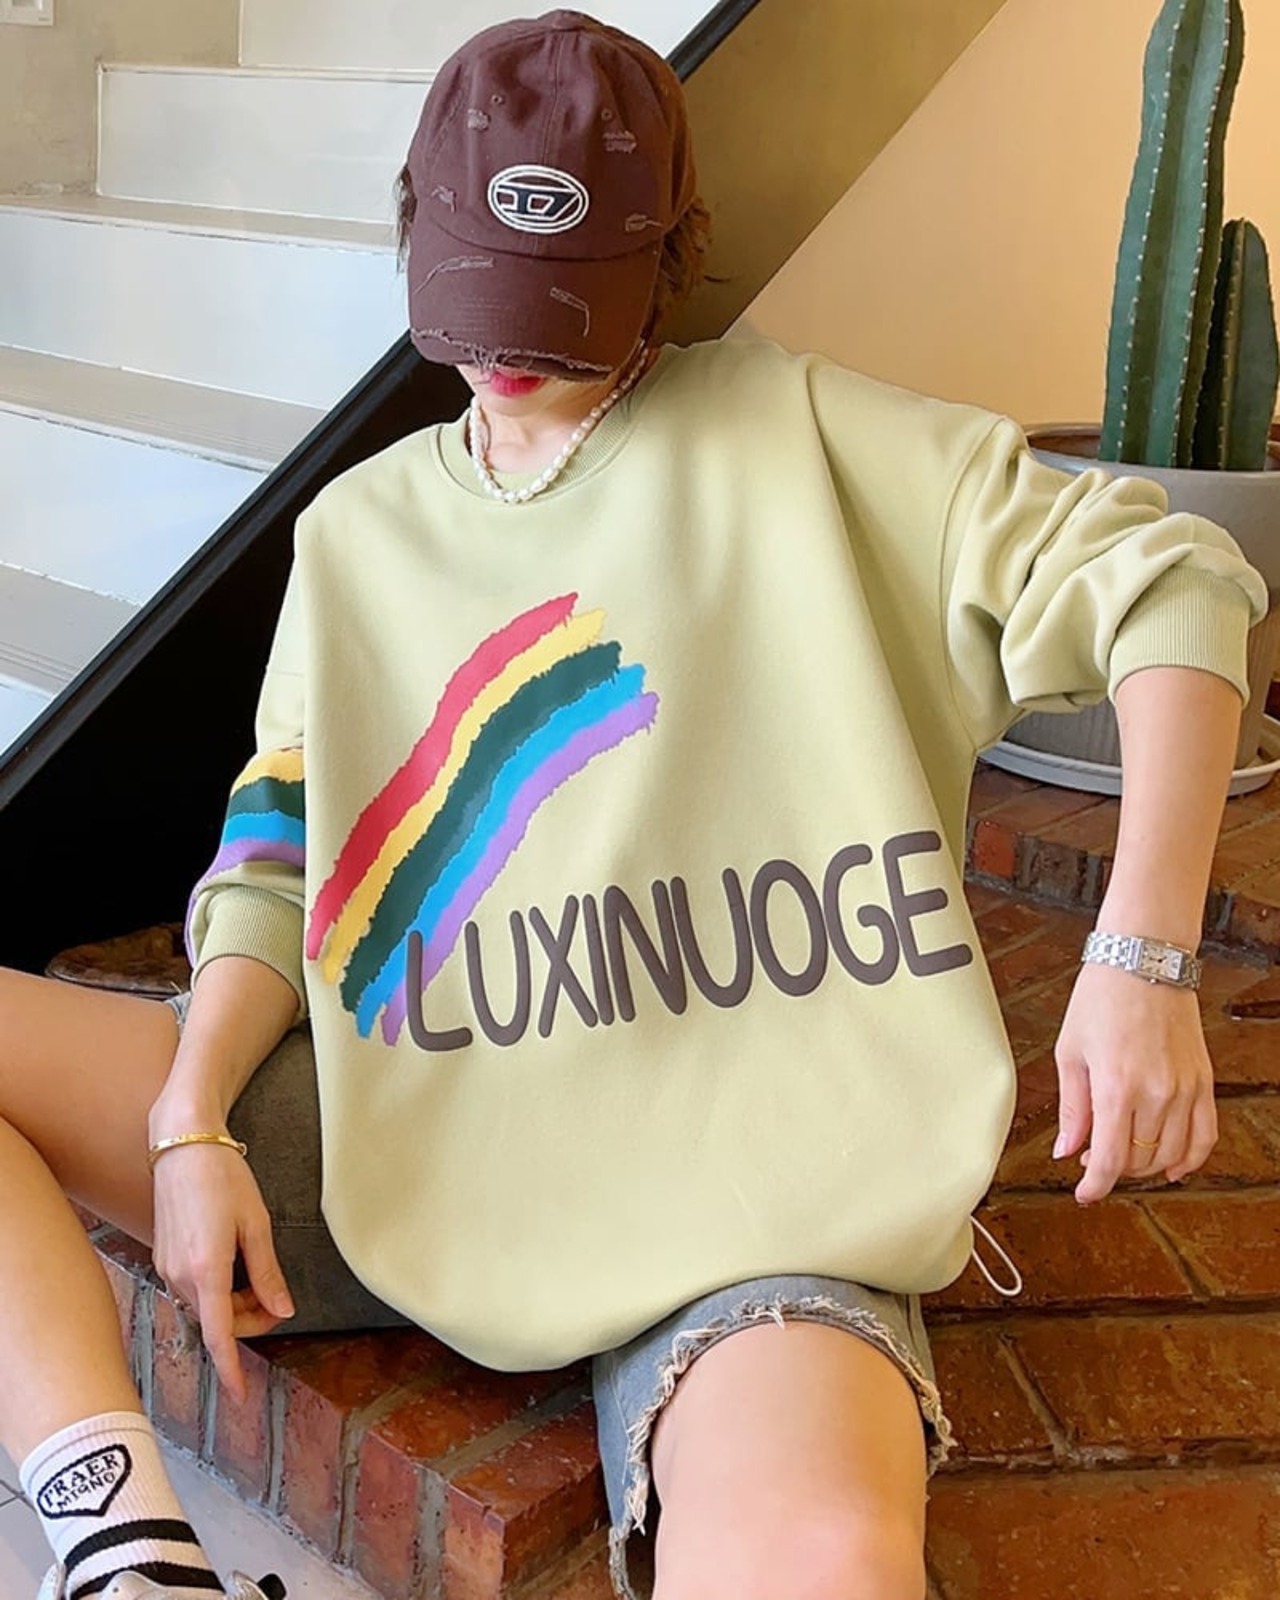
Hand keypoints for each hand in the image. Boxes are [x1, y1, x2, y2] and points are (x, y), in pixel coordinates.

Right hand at [150, 1138, 295, 1399]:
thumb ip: (267, 1273)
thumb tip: (283, 1311)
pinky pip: (193, 1289)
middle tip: (277, 1302)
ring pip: (205, 1307)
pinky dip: (216, 1291)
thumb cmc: (223, 1177)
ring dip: (232, 1306)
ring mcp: (167, 1267)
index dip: (231, 1368)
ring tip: (258, 1278)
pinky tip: (234, 1267)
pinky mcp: (164, 1256)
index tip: (239, 1396)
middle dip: (247, 1323)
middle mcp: (180, 1275)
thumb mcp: (256, 1223)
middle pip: (216, 1323)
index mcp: (206, 1270)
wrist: (182, 1144)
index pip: (219, 1335)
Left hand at [1053, 961, 1217, 1203]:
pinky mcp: (1203, 1081)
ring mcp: (1185, 1088)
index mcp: (1116, 1086)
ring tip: (1124, 1153)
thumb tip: (1067, 1150)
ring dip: (1145, 1165)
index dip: (1095, 1185)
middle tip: (1093, 1156)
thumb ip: (1072, 1107)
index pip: (1110, 1159)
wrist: (1143, 960)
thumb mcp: (1070, 1051)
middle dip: (1113, 1168)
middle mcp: (1156, 1092)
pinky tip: (1172, 1165)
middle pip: (1139, 1160)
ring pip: (1170, 1155)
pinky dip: (1189, 1158)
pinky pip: (1205, 1136)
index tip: (1085, 1193)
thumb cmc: (1102, 997)